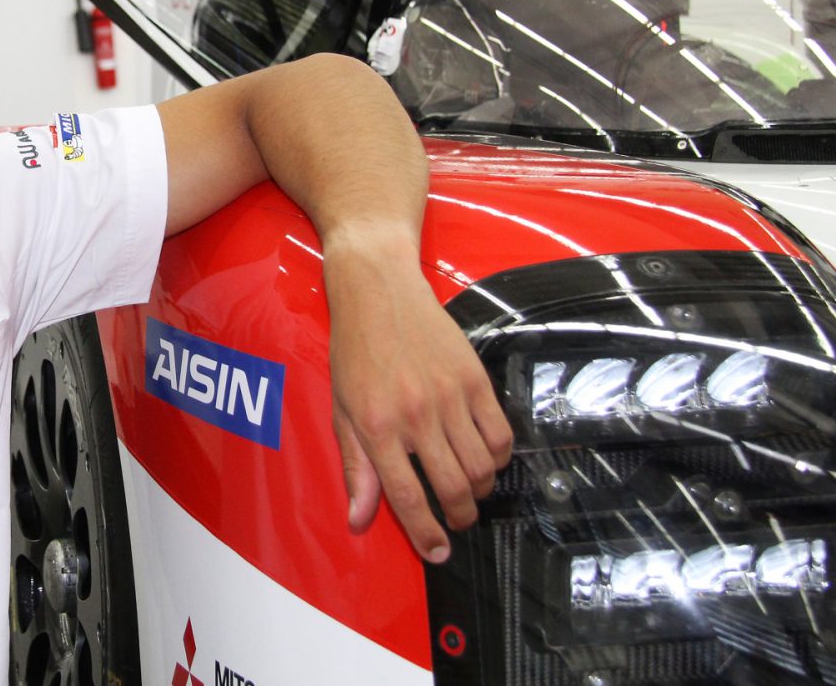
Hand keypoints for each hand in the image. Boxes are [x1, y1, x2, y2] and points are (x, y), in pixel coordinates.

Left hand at [323, 228, 512, 563]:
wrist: (378, 291)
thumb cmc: (355, 351)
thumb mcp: (343, 411)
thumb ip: (356, 468)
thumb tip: (359, 519)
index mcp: (377, 426)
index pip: (407, 497)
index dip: (426, 534)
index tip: (438, 553)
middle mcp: (416, 415)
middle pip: (453, 488)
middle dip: (460, 517)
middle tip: (457, 520)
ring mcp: (449, 396)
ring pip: (483, 467)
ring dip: (480, 489)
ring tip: (469, 488)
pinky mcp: (474, 378)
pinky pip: (502, 434)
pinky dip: (499, 457)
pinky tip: (485, 456)